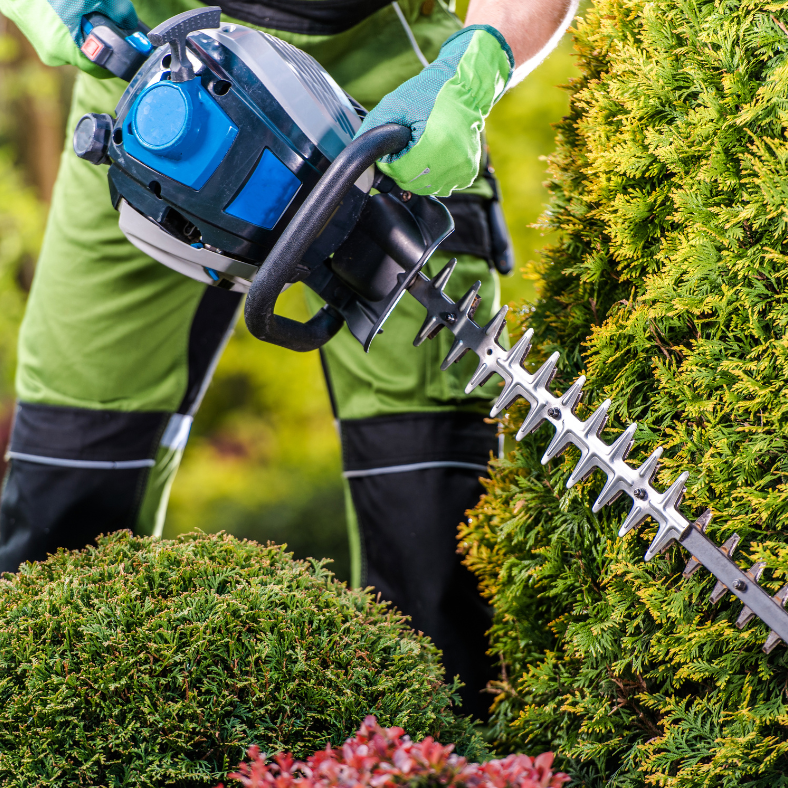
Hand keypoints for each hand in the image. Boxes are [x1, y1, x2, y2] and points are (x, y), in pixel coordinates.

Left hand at [356, 0, 577, 195]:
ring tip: (423, 149)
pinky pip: (442, 187)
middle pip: (410, 183)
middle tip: (409, 146)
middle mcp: (449, 160)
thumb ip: (372, 130)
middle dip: (403, 168)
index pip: (398, 172)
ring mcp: (460, 170)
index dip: (390, 162)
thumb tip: (356, 153)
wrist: (465, 88)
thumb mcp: (394, 105)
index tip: (395, 147)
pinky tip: (435, 155)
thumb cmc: (429, 93)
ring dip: (418, 174)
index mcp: (432, 143)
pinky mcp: (467, 174)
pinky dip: (434, 176)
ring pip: (425, 188)